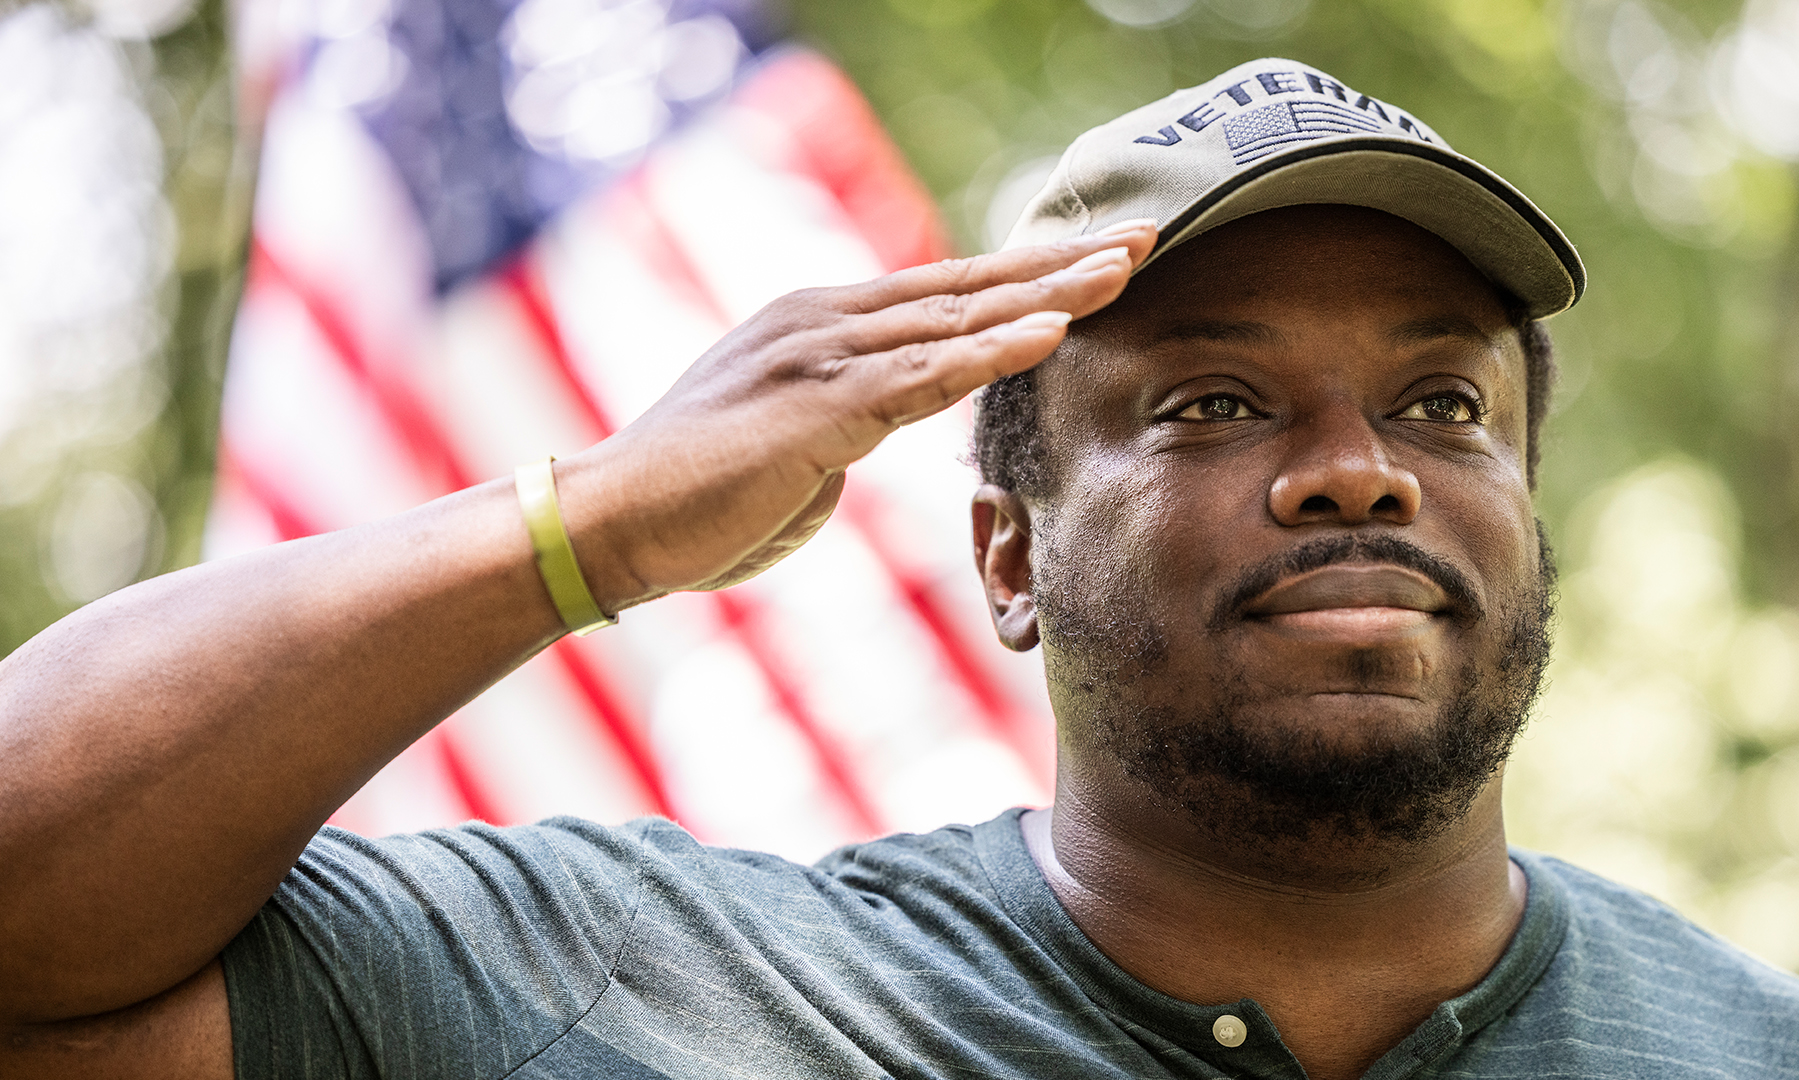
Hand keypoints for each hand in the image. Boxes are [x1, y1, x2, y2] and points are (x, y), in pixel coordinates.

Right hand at [562, 221, 1158, 605]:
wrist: (611, 521)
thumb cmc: (699, 496)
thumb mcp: (793, 442)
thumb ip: (847, 419)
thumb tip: (879, 424)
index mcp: (821, 323)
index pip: (943, 290)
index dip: (1024, 273)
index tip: (1095, 259)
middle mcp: (824, 320)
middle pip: (964, 285)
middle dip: (1057, 264)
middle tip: (1140, 238)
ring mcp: (818, 356)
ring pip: (954, 317)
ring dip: (1045, 294)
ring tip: (1120, 270)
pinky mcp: (814, 407)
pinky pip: (921, 377)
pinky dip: (989, 352)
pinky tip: (1048, 333)